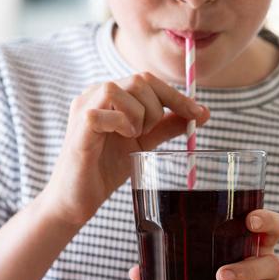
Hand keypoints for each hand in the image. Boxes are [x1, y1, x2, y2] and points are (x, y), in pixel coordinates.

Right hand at [42, 72, 209, 226]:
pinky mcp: (79, 126)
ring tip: (132, 137)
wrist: (78, 199)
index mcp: (111, 95)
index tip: (200, 114)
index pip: (148, 80)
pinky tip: (120, 138)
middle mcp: (95, 94)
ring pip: (123, 90)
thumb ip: (166, 126)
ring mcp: (84, 107)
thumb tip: (200, 114)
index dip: (177, 96)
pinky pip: (105, 112)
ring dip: (139, 116)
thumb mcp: (144, 143)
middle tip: (150, 134)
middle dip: (158, 108)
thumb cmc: (106, 168)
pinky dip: (122, 124)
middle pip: (140, 80)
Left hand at [128, 209, 278, 279]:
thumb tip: (136, 272)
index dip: (267, 221)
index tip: (251, 221)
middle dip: (246, 269)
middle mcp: (268, 271)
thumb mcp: (205, 267)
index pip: (274, 228)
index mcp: (254, 249)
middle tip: (220, 276)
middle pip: (270, 263)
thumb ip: (173, 265)